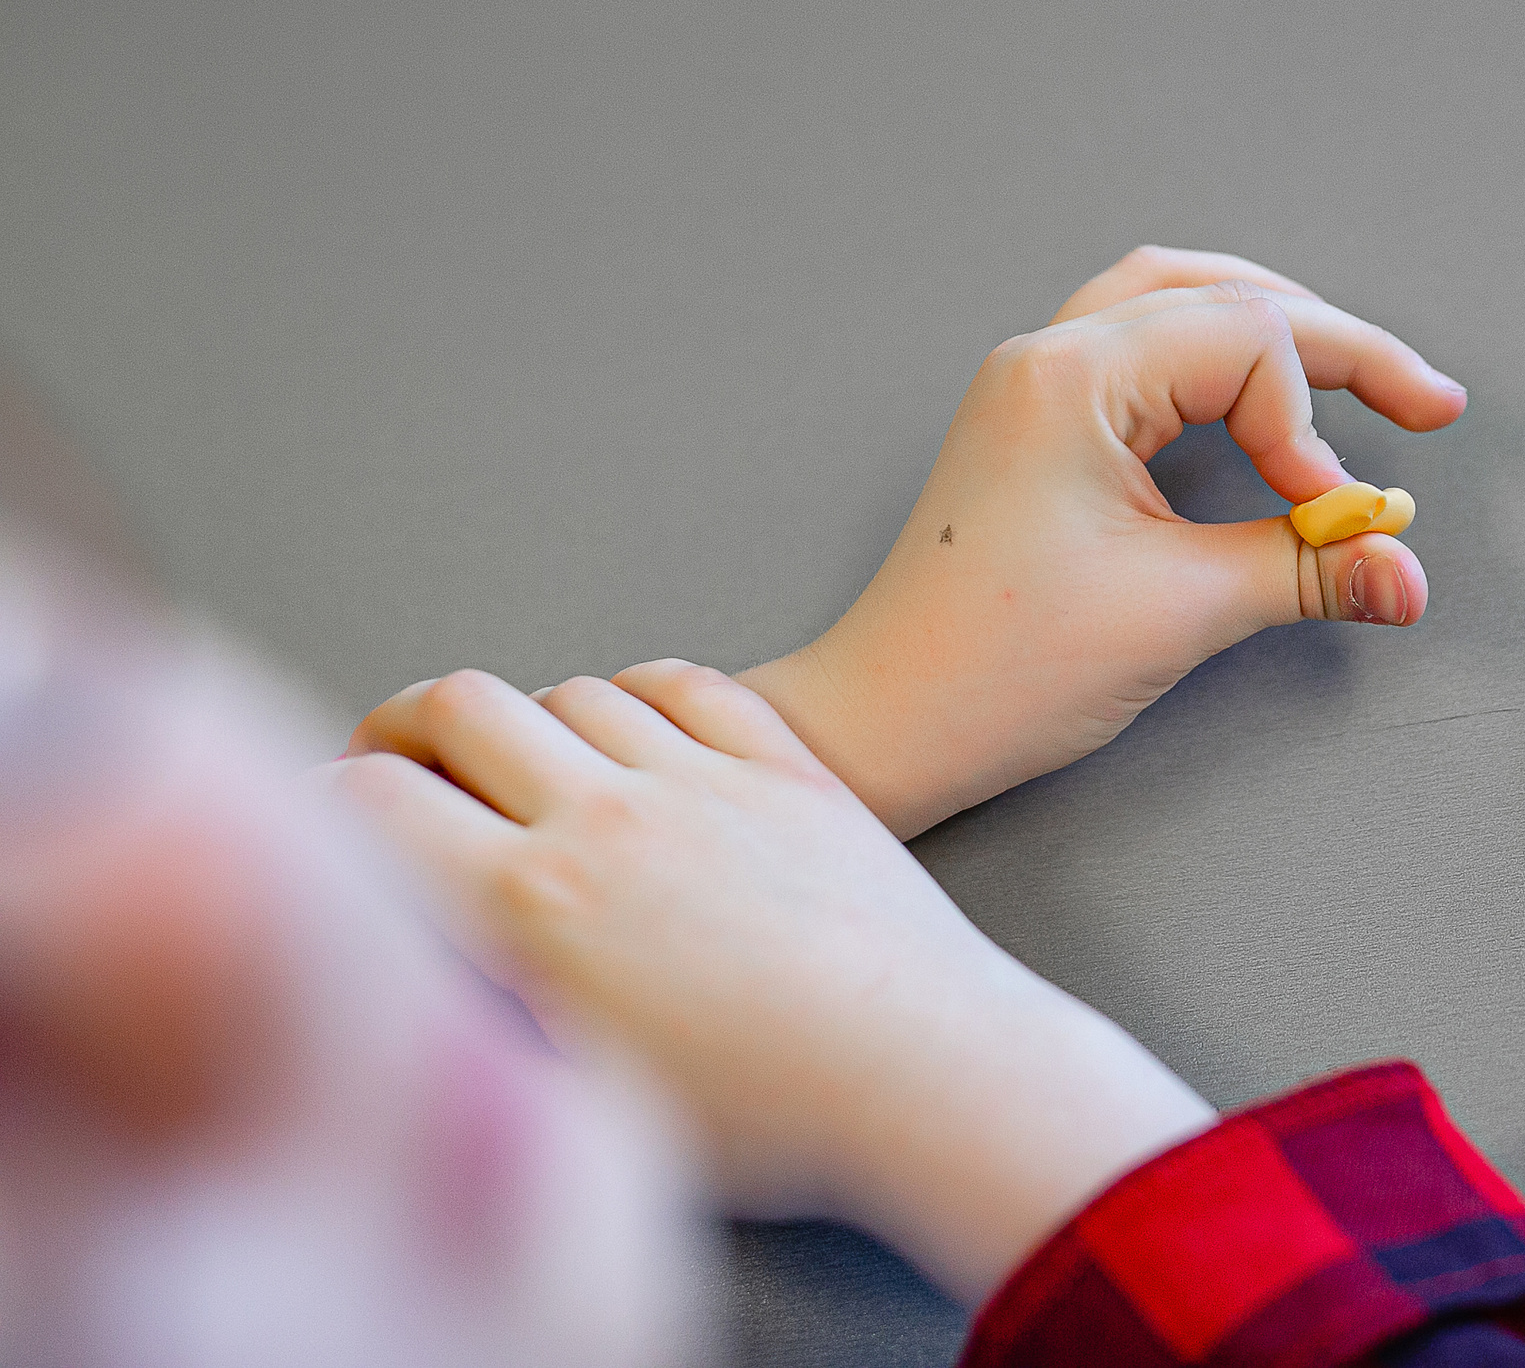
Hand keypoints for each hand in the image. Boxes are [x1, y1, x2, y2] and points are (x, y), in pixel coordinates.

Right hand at [333, 662, 1213, 1304]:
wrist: (925, 1073)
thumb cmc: (768, 1115)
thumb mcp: (578, 1090)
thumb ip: (488, 1000)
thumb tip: (441, 946)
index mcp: (534, 906)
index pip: (377, 800)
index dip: (327, 799)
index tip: (324, 814)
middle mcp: (608, 819)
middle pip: (462, 707)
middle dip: (410, 726)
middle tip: (406, 761)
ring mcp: (704, 779)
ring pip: (574, 689)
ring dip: (532, 715)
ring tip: (528, 763)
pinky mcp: (786, 767)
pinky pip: (685, 684)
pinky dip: (641, 692)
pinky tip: (636, 722)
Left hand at [743, 246, 1467, 838]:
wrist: (889, 723)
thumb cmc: (997, 667)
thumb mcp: (1179, 613)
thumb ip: (1309, 573)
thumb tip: (1407, 571)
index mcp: (1073, 377)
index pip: (1247, 341)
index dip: (1312, 429)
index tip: (1334, 519)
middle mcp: (1051, 356)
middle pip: (1226, 297)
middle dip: (1337, 348)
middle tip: (1429, 403)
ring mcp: (1038, 384)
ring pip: (1182, 302)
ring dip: (1277, 333)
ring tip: (1358, 372)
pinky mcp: (1040, 426)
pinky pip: (1145, 346)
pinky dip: (1219, 360)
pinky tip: (1260, 395)